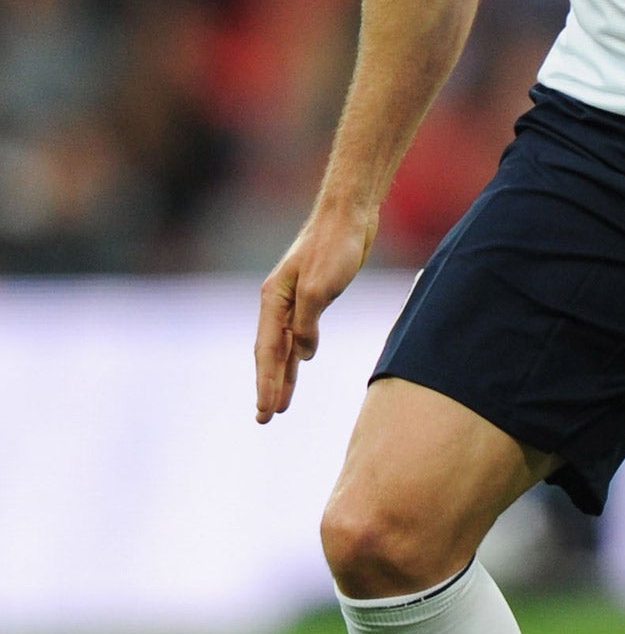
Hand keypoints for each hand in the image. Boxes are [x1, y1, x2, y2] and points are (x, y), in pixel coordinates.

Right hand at [254, 203, 376, 422]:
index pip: (268, 351)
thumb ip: (307, 324)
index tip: (265, 412)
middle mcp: (279, 302)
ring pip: (286, 345)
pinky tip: (302, 363)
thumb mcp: (319, 288)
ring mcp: (296, 299)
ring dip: (284, 374)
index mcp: (273, 300)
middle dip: (268, 386)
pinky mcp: (315, 295)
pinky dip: (300, 351)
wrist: (349, 214)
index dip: (266, 383)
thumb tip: (303, 355)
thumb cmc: (334, 246)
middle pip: (271, 353)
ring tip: (280, 404)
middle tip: (265, 419)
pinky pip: (302, 332)